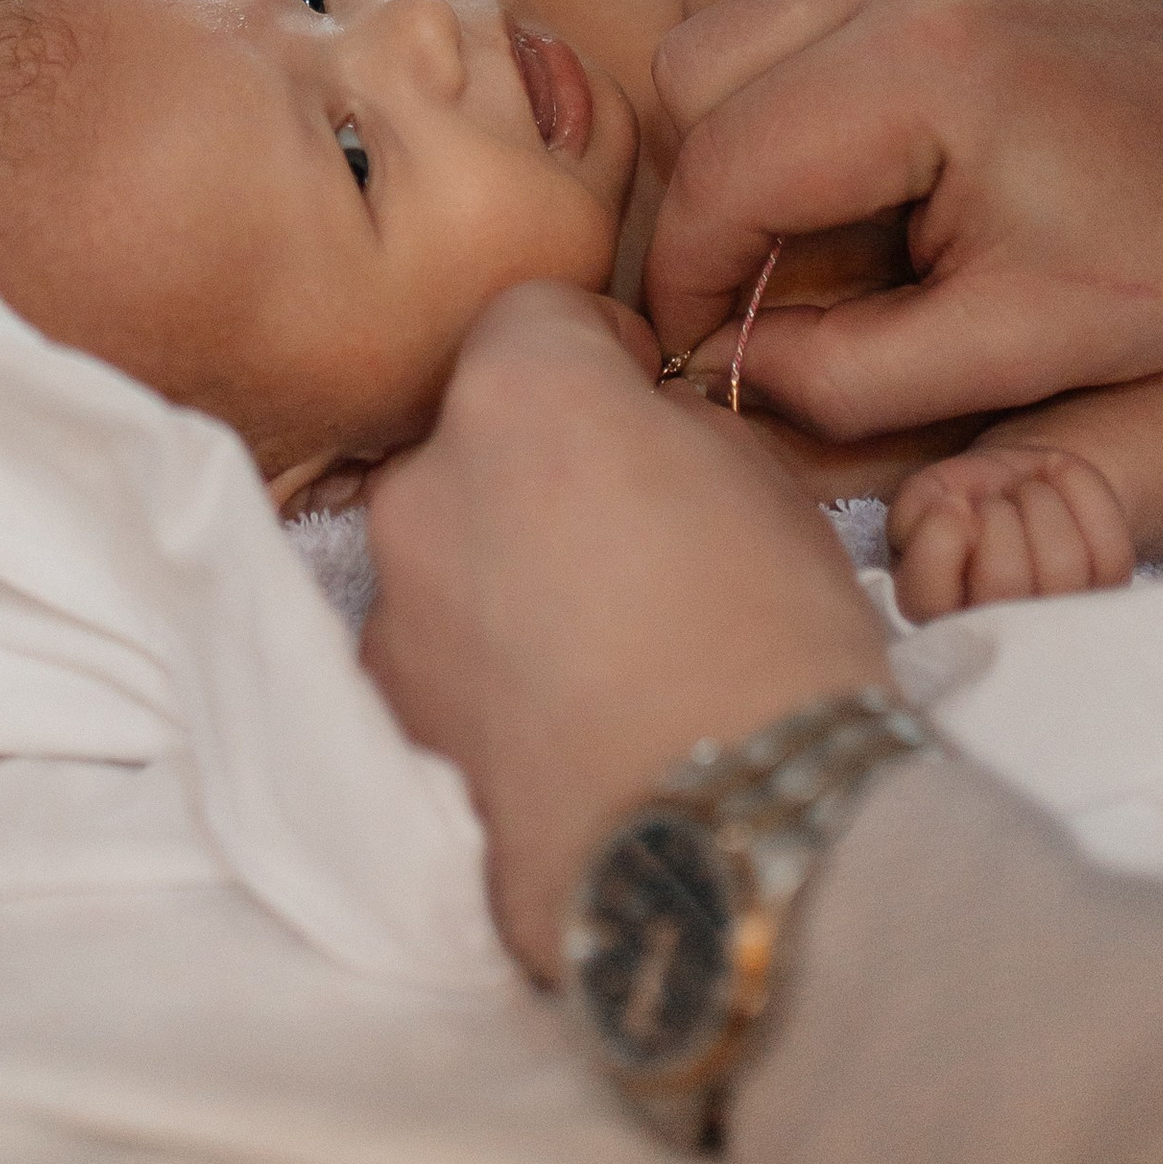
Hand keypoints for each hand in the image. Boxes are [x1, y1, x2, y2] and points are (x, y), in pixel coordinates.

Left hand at [363, 285, 892, 979]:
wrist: (735, 847)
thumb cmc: (775, 646)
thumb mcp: (763, 483)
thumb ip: (671, 431)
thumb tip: (642, 438)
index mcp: (519, 396)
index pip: (531, 316)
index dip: (597, 349)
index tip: (640, 394)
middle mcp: (424, 484)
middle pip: (473, 443)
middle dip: (538, 473)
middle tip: (629, 543)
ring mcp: (391, 609)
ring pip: (446, 557)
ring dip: (502, 578)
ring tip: (599, 658)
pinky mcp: (387, 723)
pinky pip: (433, 661)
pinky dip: (482, 677)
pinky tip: (561, 729)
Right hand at [646, 0, 1162, 436]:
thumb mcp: (1020, 351)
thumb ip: (850, 376)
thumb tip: (724, 367)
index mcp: (922, 69)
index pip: (722, 172)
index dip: (688, 281)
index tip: (704, 351)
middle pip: (695, 68)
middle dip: (706, 191)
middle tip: (773, 278)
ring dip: (726, 88)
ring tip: (796, 181)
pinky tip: (818, 52)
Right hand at [887, 443, 1136, 620]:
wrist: (1016, 484)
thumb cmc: (960, 497)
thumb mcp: (921, 497)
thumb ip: (912, 512)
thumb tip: (956, 517)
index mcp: (933, 613)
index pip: (931, 598)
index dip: (942, 537)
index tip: (952, 503)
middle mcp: (995, 633)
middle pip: (1003, 582)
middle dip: (997, 516)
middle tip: (993, 499)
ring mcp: (1056, 618)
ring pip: (1062, 565)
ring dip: (1039, 500)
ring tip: (1024, 490)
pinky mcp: (1105, 590)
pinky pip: (1109, 545)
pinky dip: (1081, 488)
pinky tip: (1057, 475)